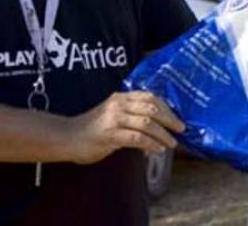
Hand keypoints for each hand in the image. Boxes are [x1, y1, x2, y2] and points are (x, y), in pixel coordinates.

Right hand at [66, 91, 184, 164]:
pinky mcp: (110, 134)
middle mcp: (119, 104)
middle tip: (180, 129)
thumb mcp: (112, 114)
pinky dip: (151, 144)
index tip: (176, 118)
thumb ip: (130, 114)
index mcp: (121, 97)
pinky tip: (157, 149)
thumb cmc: (91, 128)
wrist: (67, 137)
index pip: (149, 97)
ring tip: (171, 143)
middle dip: (169, 119)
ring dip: (163, 134)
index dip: (166, 107)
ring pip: (147, 123)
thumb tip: (155, 123)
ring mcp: (114, 118)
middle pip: (152, 107)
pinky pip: (137, 138)